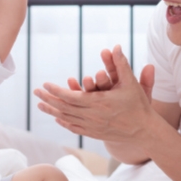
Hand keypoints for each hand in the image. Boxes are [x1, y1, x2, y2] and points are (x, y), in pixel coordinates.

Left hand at [34, 45, 155, 145]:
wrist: (144, 131)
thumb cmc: (138, 105)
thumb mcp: (131, 83)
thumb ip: (121, 64)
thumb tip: (115, 46)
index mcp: (98, 103)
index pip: (70, 97)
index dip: (56, 90)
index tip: (45, 84)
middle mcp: (92, 116)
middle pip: (64, 108)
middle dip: (48, 99)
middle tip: (36, 92)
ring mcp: (92, 126)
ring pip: (66, 118)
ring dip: (52, 111)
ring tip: (39, 104)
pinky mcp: (94, 133)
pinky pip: (74, 128)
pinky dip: (63, 122)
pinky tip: (57, 118)